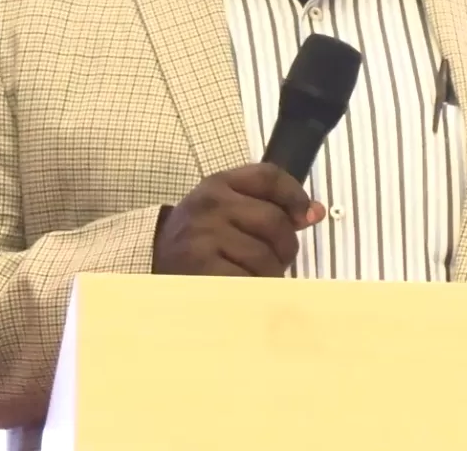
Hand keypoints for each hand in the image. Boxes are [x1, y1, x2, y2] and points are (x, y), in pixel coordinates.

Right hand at [153, 163, 325, 276]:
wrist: (152, 267)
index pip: (270, 176)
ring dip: (270, 273)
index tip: (307, 215)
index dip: (296, 196)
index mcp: (218, 184)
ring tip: (251, 275)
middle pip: (276, 220)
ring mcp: (204, 236)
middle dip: (285, 246)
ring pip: (267, 256)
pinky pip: (251, 281)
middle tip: (273, 259)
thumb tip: (314, 212)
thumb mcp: (226, 211)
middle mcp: (210, 204)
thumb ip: (268, 206)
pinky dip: (255, 290)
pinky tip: (242, 289)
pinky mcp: (202, 270)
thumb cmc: (199, 240)